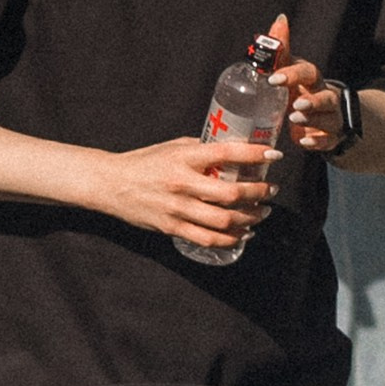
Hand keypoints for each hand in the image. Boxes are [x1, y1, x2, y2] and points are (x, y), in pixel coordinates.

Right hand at [100, 133, 277, 249]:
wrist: (111, 184)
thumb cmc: (143, 162)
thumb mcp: (173, 147)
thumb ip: (201, 149)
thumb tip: (232, 150)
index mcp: (184, 157)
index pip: (226, 153)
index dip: (255, 155)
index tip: (273, 156)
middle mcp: (182, 183)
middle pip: (231, 194)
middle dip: (259, 193)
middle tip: (270, 191)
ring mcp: (177, 208)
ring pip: (224, 220)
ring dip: (250, 218)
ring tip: (261, 212)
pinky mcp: (172, 227)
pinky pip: (209, 238)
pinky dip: (231, 238)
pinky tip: (243, 233)